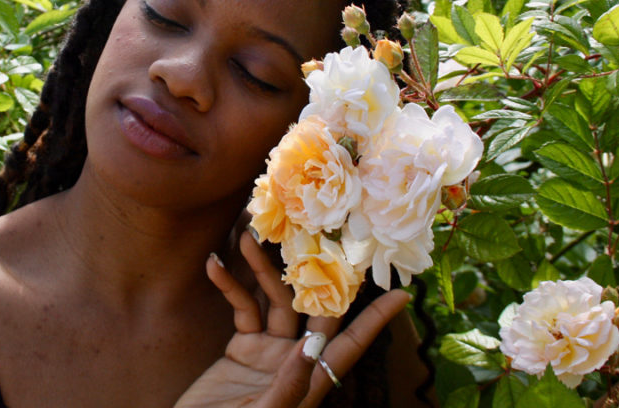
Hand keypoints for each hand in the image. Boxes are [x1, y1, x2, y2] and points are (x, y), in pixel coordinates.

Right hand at [174, 230, 410, 407]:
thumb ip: (290, 384)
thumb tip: (313, 346)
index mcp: (311, 380)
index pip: (351, 345)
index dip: (376, 320)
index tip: (403, 294)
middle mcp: (296, 359)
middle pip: (313, 309)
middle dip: (314, 272)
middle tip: (318, 234)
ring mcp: (269, 351)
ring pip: (274, 299)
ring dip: (261, 269)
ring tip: (248, 237)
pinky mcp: (242, 346)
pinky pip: (241, 308)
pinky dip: (229, 286)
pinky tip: (215, 265)